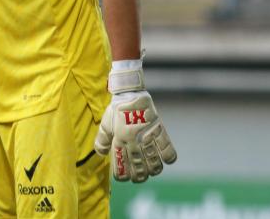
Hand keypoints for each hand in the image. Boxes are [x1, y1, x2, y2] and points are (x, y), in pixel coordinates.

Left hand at [94, 65, 176, 182]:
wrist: (130, 92)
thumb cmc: (117, 108)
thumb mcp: (105, 123)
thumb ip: (102, 140)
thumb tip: (101, 153)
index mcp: (120, 140)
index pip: (122, 166)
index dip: (123, 176)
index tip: (124, 178)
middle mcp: (134, 141)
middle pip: (139, 168)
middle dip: (139, 177)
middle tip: (139, 177)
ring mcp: (147, 136)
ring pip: (154, 162)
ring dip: (153, 170)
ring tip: (152, 171)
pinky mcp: (158, 130)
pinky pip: (167, 148)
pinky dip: (168, 157)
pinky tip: (165, 160)